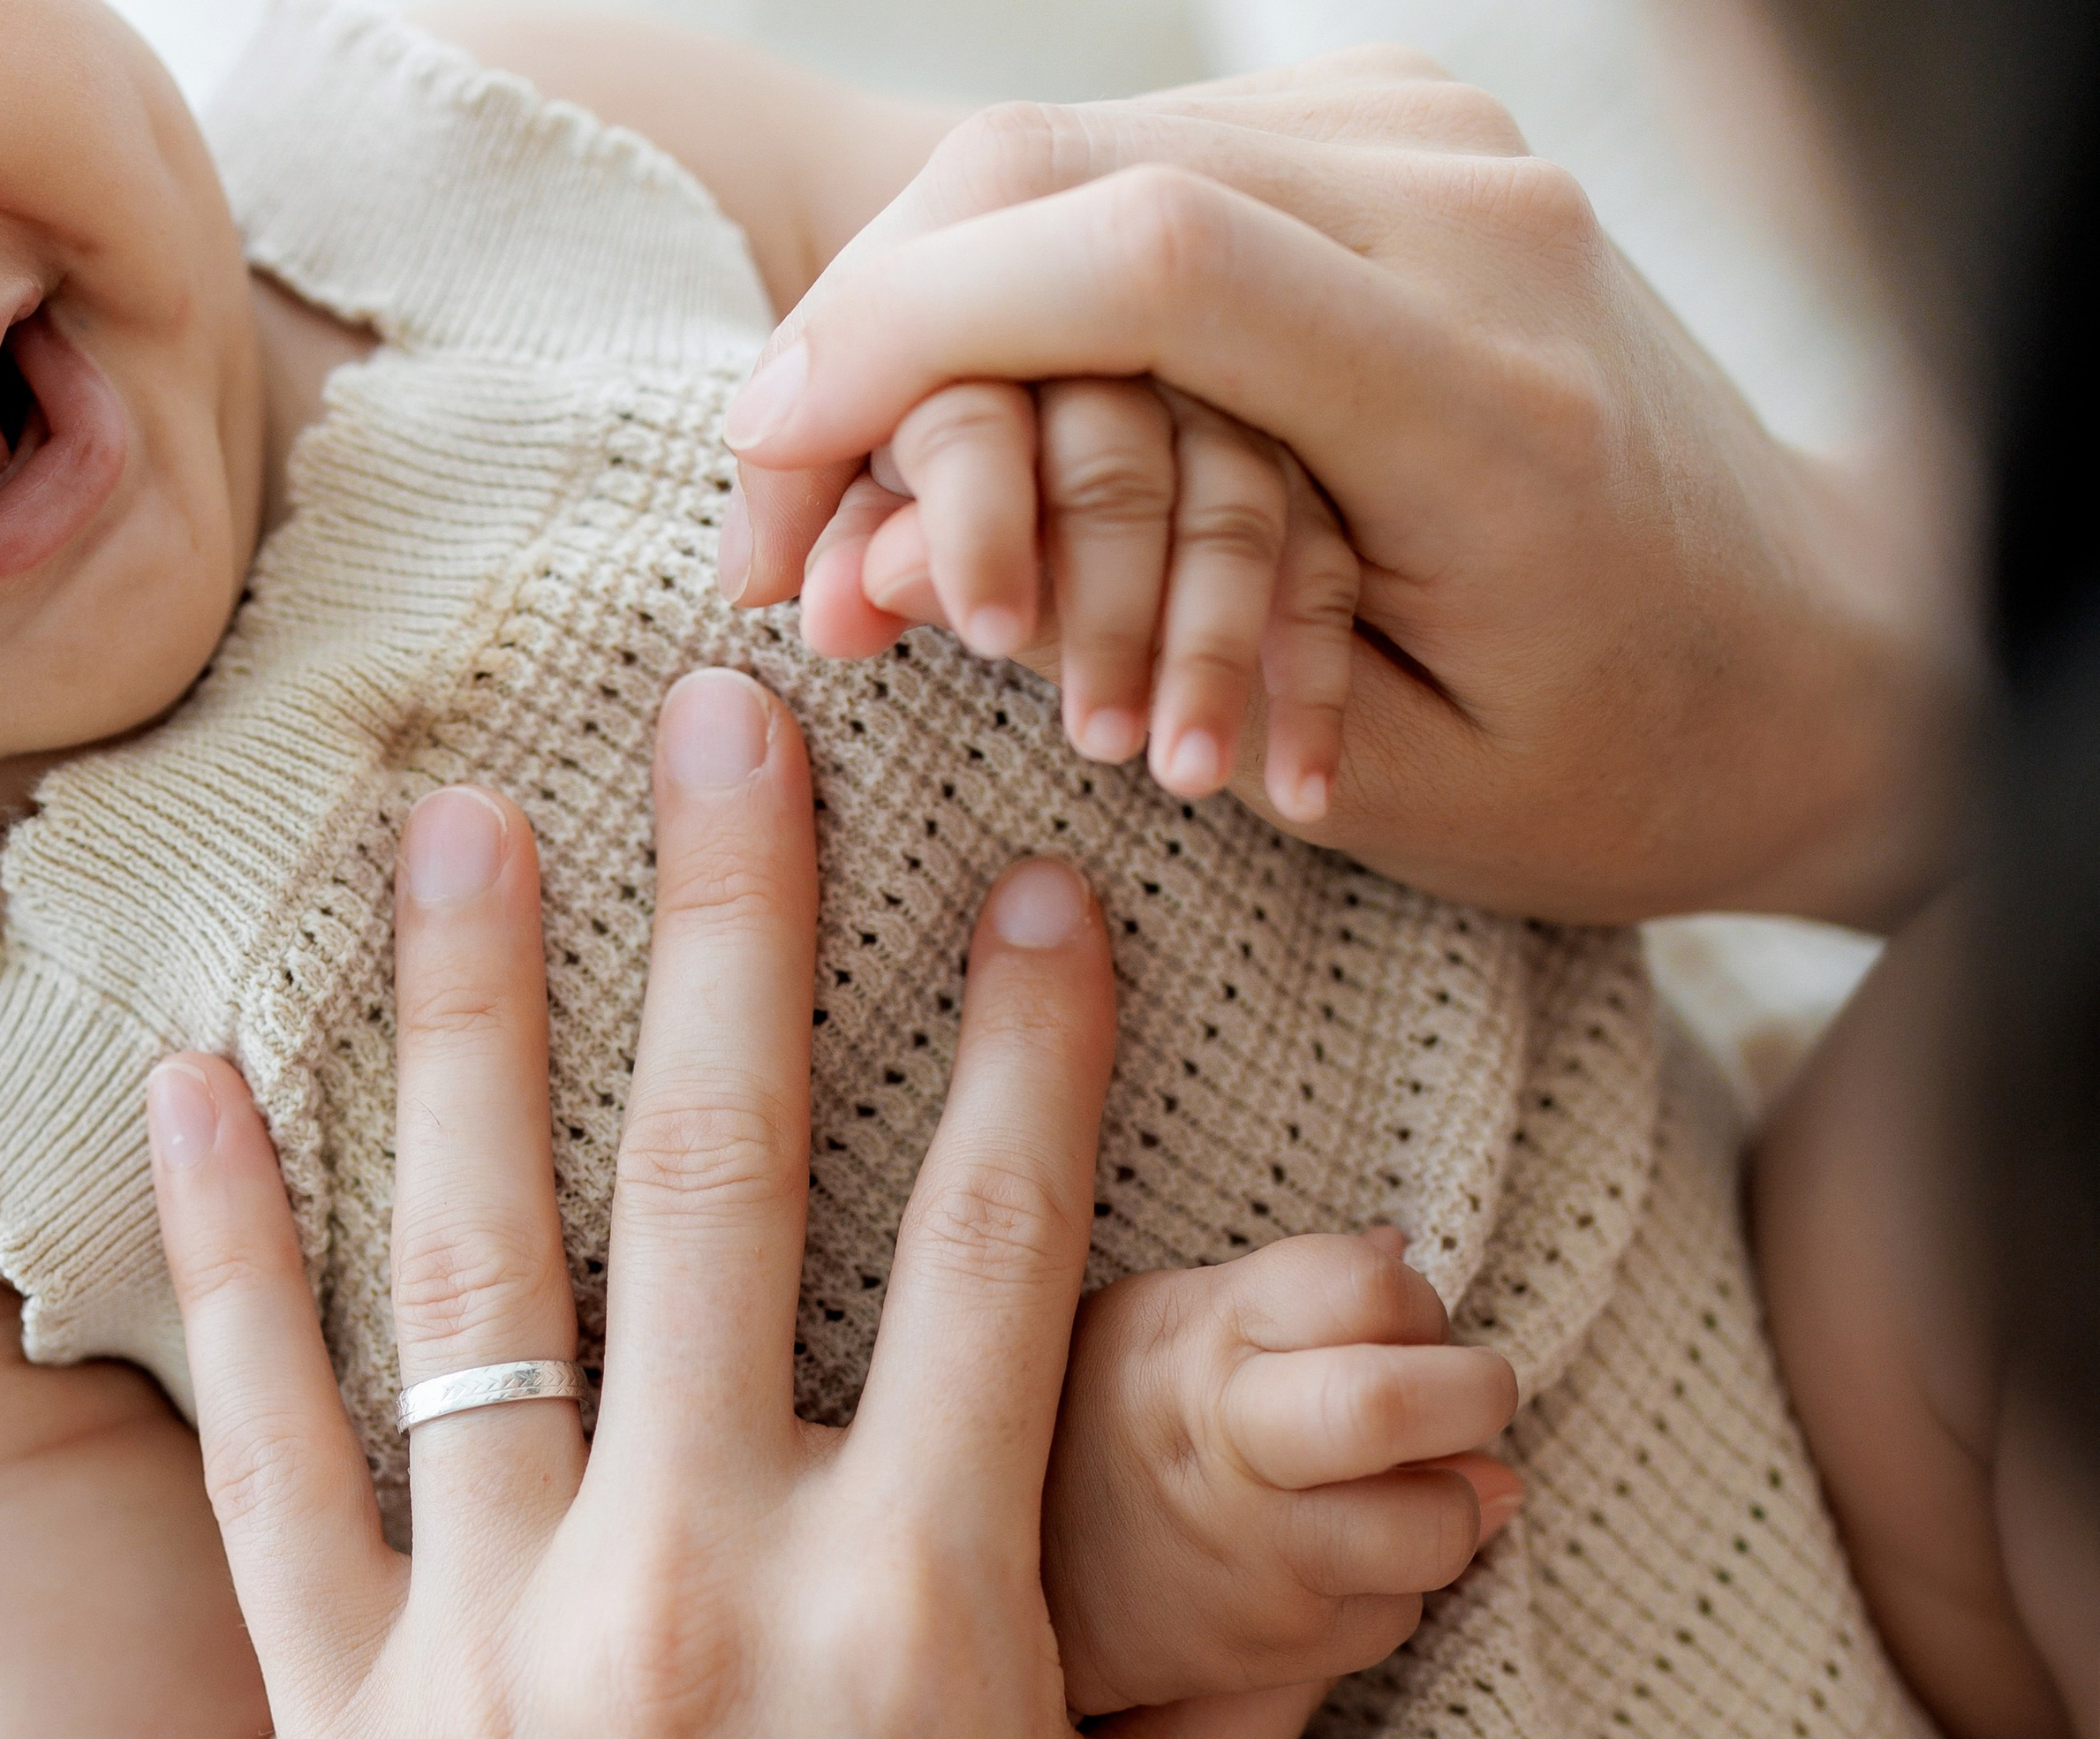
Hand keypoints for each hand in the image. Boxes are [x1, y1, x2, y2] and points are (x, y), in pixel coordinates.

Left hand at [142, 700, 1434, 1738]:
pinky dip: (237, 1254)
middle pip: (730, 1177)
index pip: (1014, 1246)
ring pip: (480, 1260)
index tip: (1046, 888)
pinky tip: (211, 1090)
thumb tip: (1380, 1527)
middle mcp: (711, 1597)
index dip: (1043, 1045)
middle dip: (747, 916)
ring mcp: (507, 1664)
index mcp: (930, 1622)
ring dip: (477, 1013)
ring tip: (465, 827)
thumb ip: (1233, 1682)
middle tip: (744, 708)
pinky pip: (275, 1449)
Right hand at [719, 54, 1963, 927]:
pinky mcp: (1407, 133)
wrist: (1809, 650)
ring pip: (1087, 138)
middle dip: (876, 317)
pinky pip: (1152, 159)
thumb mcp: (1390, 777)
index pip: (1143, 261)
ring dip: (929, 294)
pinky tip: (953, 387)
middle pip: (1074, 160)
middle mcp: (1471, 210)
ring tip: (822, 468)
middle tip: (757, 488)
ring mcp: (1442, 138)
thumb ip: (1161, 646)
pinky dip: (1025, 271)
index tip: (770, 453)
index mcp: (1483, 395)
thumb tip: (892, 571)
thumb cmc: (1613, 766)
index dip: (915, 333)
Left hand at [800, 378, 1358, 823]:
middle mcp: (1110, 340)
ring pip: (1233, 495)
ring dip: (1207, 644)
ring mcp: (1243, 394)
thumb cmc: (978, 592)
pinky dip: (1311, 677)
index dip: (971, 506)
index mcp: (979, 331)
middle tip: (1092, 735)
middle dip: (1095, 594)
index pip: (979, 378)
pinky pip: (1334, 554)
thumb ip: (880, 567)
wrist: (1214, 615)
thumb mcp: (924, 577)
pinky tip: (1303, 794)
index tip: (987, 634)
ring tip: (1183, 776)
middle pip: (1114, 434)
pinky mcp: (1342, 473)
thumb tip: (822, 605)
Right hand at [1047, 1229, 1520, 1717]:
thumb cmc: (1098, 1424)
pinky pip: (1400, 1612)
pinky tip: (1334, 1558)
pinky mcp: (1279, 1655)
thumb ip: (1290, 1288)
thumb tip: (1409, 1255)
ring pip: (1437, 1528)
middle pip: (1393, 1407)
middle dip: (1473, 1390)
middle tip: (1469, 1394)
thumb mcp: (1160, 1317)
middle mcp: (1229, 1453)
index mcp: (1201, 1344)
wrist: (1008, 1595)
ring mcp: (1257, 1564)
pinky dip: (1392, 1582)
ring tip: (1402, 1486)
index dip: (1410, 1297)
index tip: (1396, 1315)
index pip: (1365, 1288)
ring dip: (1450, 1502)